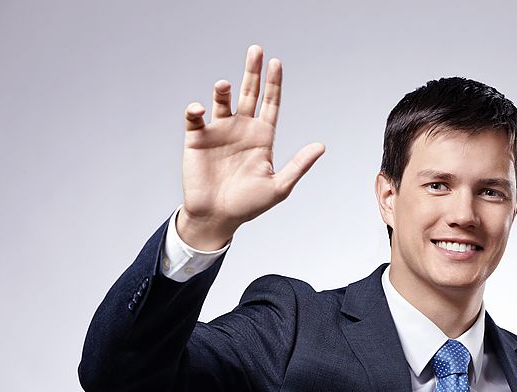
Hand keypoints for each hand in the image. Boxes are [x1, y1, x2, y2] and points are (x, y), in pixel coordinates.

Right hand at [178, 45, 324, 249]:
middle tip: (256, 50)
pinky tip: (200, 109)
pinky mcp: (197, 139)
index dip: (273, 84)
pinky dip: (196, 109)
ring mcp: (219, 132)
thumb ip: (299, 164)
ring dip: (223, 90)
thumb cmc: (249, 205)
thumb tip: (321, 146)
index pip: (270, 104)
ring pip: (222, 101)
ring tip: (224, 85)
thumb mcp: (279, 186)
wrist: (217, 217)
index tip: (276, 63)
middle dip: (252, 72)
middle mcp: (242, 130)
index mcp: (262, 138)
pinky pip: (195, 117)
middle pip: (249, 94)